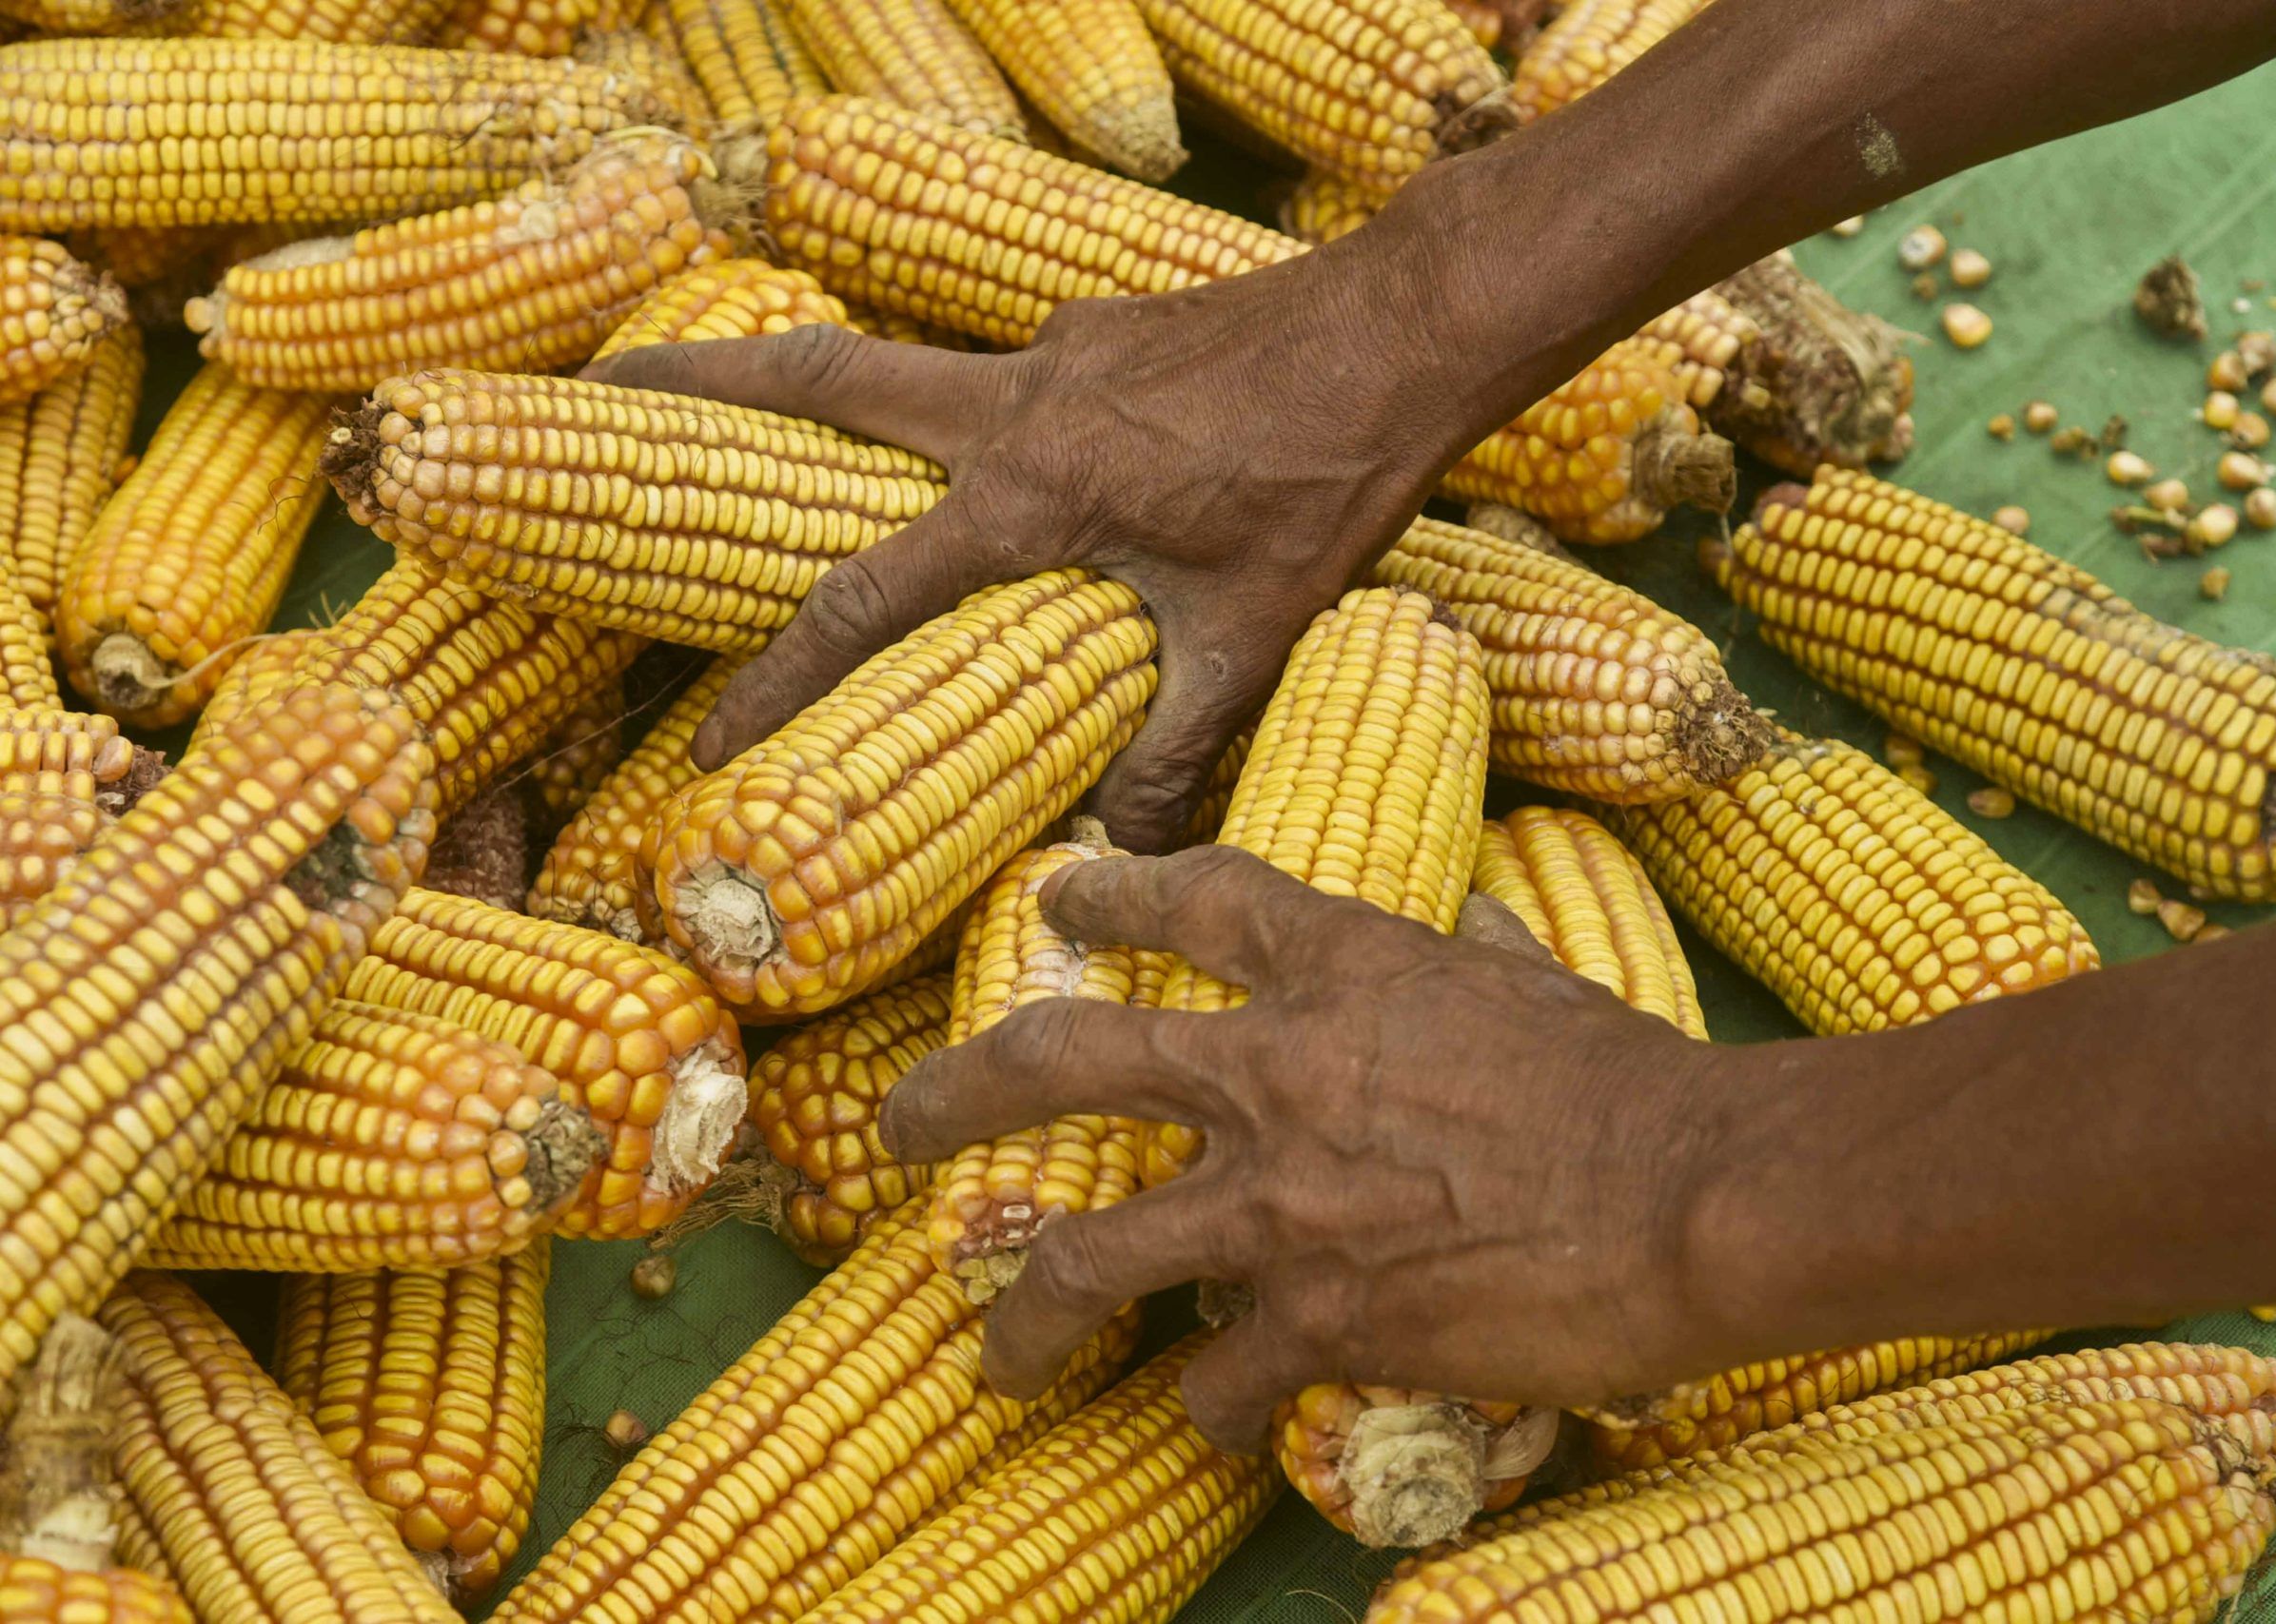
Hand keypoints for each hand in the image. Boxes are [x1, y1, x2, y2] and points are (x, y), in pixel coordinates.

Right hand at [582, 234, 1469, 851]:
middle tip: (597, 387)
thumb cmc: (1325, 482)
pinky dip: (954, 405)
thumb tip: (1117, 855)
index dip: (775, 683)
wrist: (1403, 334)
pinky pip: (994, 370)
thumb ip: (1174, 745)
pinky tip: (991, 449)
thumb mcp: (1248, 633)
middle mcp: (1010, 405)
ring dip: (812, 379)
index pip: (860, 603)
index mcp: (1025, 494)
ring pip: (896, 361)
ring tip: (742, 399)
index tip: (707, 743)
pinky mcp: (1096, 332)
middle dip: (695, 385)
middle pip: (815, 380)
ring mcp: (1049, 353)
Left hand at [879, 845, 1732, 1450]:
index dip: (1114, 891)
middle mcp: (1275, 1073)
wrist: (1691, 1195)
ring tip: (995, 1361)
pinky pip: (1219, 1379)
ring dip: (1028, 1317)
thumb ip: (1469, 958)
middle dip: (963, 1090)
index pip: (1196, 898)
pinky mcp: (1316, 1318)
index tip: (1060, 896)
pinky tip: (1210, 1423)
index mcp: (1339, 969)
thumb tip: (1464, 932)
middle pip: (1067, 1059)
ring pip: (1090, 1257)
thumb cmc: (1634, 1083)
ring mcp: (1280, 1202)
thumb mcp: (1536, 985)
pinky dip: (1210, 1407)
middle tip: (901, 1119)